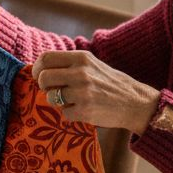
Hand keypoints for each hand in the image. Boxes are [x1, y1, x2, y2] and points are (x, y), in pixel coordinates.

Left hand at [32, 51, 161, 133]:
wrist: (135, 102)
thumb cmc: (110, 83)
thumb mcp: (92, 65)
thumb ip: (70, 64)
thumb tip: (41, 69)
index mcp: (81, 58)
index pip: (46, 58)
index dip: (37, 68)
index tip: (39, 76)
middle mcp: (81, 73)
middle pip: (44, 78)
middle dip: (44, 87)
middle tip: (52, 91)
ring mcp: (82, 92)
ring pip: (51, 98)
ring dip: (57, 102)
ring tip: (71, 101)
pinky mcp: (85, 110)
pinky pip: (64, 114)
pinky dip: (71, 114)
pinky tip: (83, 110)